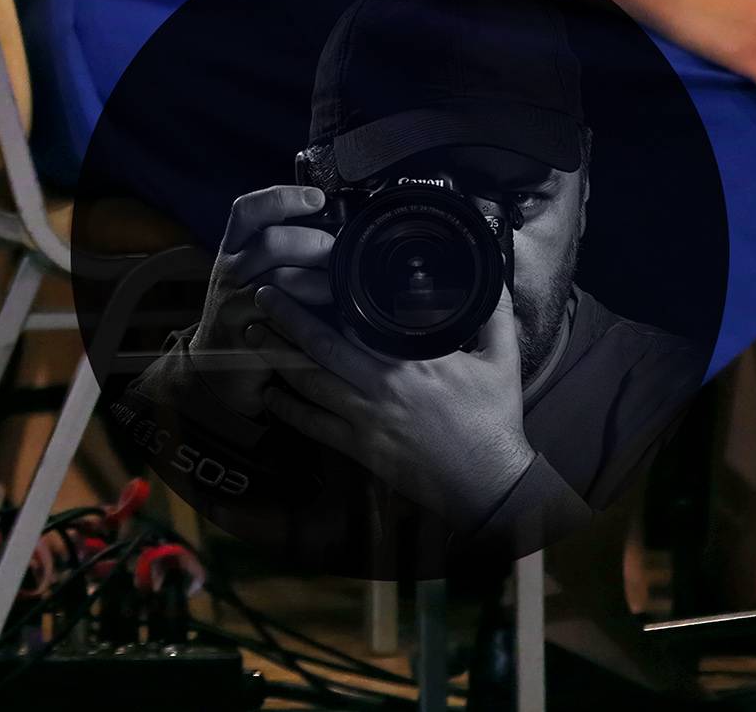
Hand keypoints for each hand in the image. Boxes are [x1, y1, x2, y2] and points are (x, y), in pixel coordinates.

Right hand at [180, 185, 337, 417]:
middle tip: (338, 256)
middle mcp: (229, 268)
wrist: (216, 366)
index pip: (248, 209)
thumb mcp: (257, 275)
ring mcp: (233, 300)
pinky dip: (307, 314)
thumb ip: (285, 253)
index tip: (317, 198)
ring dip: (318, 282)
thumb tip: (337, 229)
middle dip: (313, 244)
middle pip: (271, 241)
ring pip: (278, 277)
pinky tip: (325, 318)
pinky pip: (280, 316)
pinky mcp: (244, 331)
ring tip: (339, 290)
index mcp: (234, 248)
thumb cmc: (251, 314)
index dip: (282, 198)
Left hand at [252, 284, 536, 532]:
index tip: (306, 276)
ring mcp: (367, 417)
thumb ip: (494, 313)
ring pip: (309, 382)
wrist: (489, 481)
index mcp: (415, 359)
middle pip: (322, 346)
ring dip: (276, 357)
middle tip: (261, 296)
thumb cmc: (494, 418)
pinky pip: (312, 425)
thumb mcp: (502, 360)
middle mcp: (384, 385)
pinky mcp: (359, 447)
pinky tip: (268, 394)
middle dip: (287, 319)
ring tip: (253, 334)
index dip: (329, 299)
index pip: (362, 321)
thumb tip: (492, 273)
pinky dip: (286, 408)